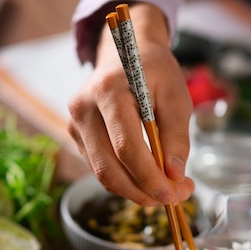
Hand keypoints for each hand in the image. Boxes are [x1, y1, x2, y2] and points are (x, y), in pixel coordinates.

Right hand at [67, 3, 194, 206]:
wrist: (125, 51)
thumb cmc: (154, 71)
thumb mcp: (176, 95)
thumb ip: (177, 136)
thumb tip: (174, 176)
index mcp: (108, 91)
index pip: (126, 148)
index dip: (150, 178)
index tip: (174, 194)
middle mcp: (83, 109)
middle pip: (109, 168)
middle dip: (142, 192)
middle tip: (173, 198)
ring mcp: (74, 123)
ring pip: (103, 174)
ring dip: (135, 190)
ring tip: (165, 189)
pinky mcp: (75, 134)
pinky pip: (100, 168)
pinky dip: (125, 180)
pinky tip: (147, 177)